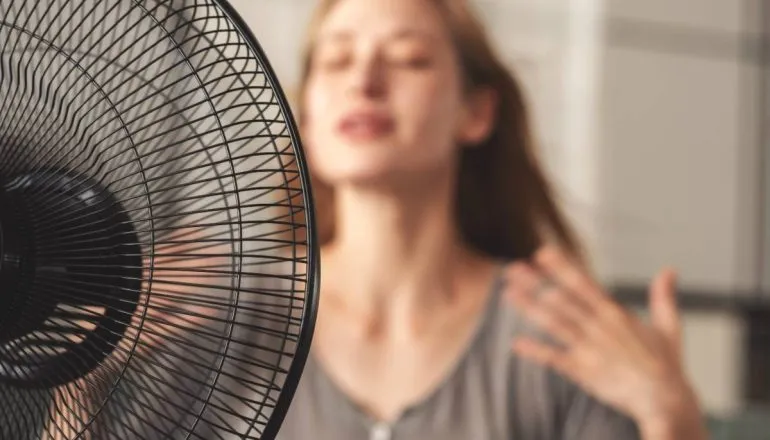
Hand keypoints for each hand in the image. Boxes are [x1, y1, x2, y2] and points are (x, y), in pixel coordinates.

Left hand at [504, 246, 705, 434]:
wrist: (666, 401)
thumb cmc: (667, 366)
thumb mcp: (669, 326)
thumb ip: (664, 296)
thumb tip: (670, 270)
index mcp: (615, 313)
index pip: (583, 284)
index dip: (561, 268)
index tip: (541, 253)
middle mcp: (599, 327)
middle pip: (561, 300)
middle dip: (536, 283)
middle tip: (511, 268)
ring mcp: (589, 349)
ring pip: (554, 323)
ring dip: (529, 308)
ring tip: (508, 293)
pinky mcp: (584, 371)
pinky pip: (555, 358)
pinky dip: (535, 351)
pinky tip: (516, 343)